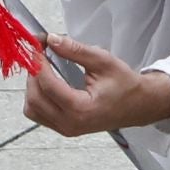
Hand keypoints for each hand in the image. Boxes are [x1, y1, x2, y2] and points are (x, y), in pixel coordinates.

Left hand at [20, 34, 169, 138]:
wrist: (138, 105)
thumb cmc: (125, 85)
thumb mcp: (103, 61)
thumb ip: (75, 50)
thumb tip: (52, 40)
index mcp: (81, 109)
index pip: (48, 85)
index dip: (39, 63)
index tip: (39, 46)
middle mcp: (70, 123)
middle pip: (34, 98)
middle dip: (33, 73)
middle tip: (39, 53)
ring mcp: (65, 129)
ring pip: (32, 109)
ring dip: (32, 86)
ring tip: (43, 68)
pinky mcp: (63, 128)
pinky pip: (38, 114)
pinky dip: (36, 97)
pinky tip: (47, 82)